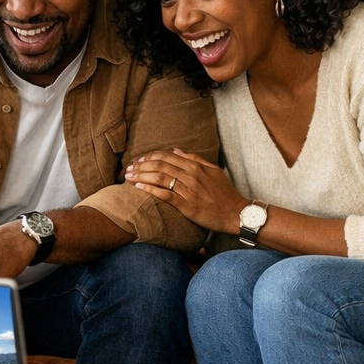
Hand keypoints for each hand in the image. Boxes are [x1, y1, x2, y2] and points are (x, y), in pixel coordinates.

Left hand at [124, 149, 249, 234]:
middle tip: (128, 168)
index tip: (139, 160)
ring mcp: (189, 191)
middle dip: (141, 165)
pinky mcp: (187, 206)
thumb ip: (195, 158)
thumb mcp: (213, 170)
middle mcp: (191, 176)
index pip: (167, 156)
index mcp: (196, 166)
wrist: (235, 213)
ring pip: (160, 179)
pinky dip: (150, 190)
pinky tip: (138, 187)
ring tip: (128, 177)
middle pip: (160, 166)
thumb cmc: (225, 193)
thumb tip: (176, 150)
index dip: (150, 156)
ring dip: (141, 176)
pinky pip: (165, 195)